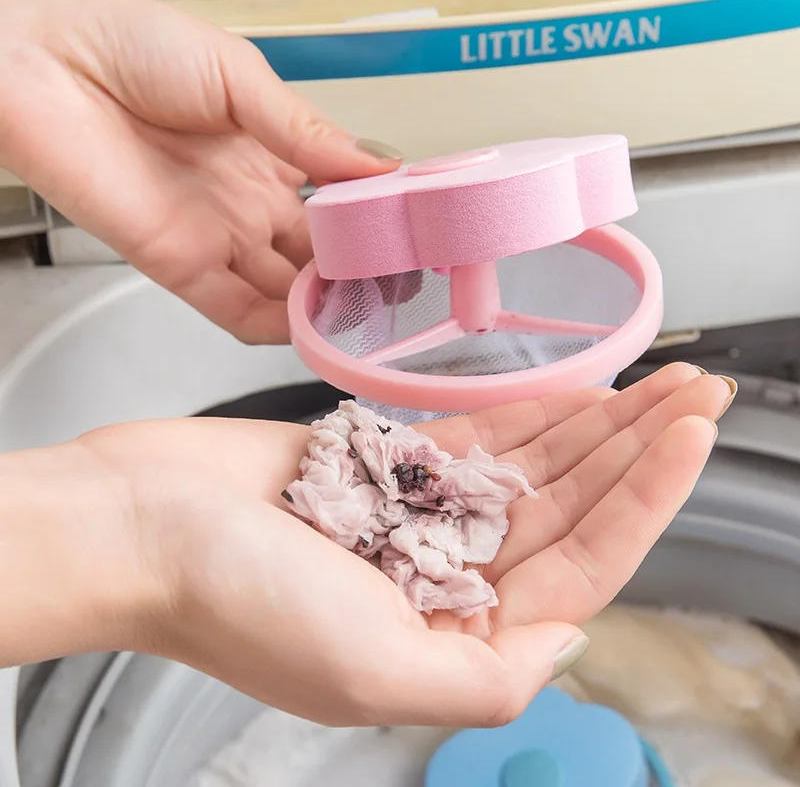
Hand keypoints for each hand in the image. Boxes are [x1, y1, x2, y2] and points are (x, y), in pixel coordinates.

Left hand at [0, 0, 400, 342]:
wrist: (40, 64)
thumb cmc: (130, 45)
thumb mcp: (239, 77)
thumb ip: (306, 133)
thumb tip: (380, 167)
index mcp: (270, 153)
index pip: (338, 202)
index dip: (373, 222)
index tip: (413, 236)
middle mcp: (251, 203)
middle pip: (319, 255)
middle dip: (359, 274)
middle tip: (403, 287)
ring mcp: (221, 238)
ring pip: (287, 291)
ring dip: (326, 306)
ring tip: (370, 315)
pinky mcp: (183, 268)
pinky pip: (239, 313)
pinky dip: (277, 329)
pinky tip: (313, 331)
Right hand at [37, 362, 726, 728]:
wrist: (138, 522)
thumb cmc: (230, 600)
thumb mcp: (368, 673)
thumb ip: (485, 677)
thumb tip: (568, 644)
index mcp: (447, 636)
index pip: (579, 566)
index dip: (645, 499)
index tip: (691, 437)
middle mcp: (440, 577)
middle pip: (567, 508)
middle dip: (637, 452)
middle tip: (698, 396)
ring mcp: (415, 514)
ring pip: (529, 468)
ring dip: (594, 427)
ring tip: (658, 387)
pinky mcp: (382, 462)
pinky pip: (473, 437)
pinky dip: (525, 414)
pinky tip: (574, 393)